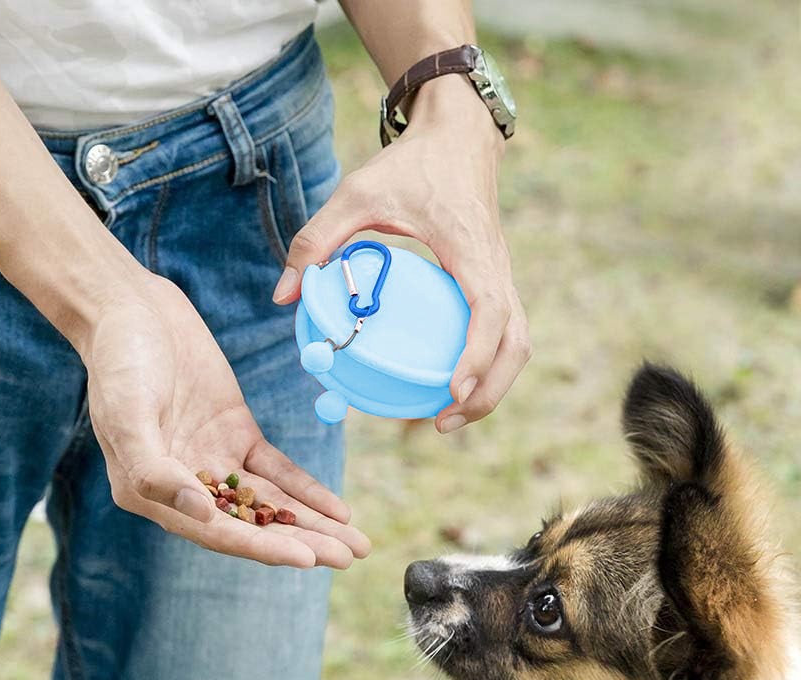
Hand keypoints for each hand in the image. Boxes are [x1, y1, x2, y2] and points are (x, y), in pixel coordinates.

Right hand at [77, 272, 370, 568]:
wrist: (132, 310)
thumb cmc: (119, 362)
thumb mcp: (128, 415)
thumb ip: (155, 470)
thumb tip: (202, 516)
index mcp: (151, 492)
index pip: (217, 532)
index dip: (262, 547)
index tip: (306, 559)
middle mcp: (185, 486)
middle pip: (252, 525)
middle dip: (301, 543)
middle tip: (347, 558)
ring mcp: (214, 460)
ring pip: (270, 503)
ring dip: (313, 524)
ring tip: (355, 546)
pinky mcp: (237, 434)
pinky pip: (277, 470)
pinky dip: (307, 491)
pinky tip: (338, 510)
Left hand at [273, 74, 529, 432]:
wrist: (457, 135)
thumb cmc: (409, 164)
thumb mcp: (356, 193)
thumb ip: (316, 240)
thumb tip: (283, 296)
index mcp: (470, 248)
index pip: (490, 310)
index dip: (476, 355)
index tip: (452, 391)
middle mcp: (496, 267)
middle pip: (516, 344)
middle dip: (489, 392)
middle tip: (443, 422)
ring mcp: (502, 276)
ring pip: (517, 344)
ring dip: (492, 386)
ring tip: (449, 415)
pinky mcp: (495, 281)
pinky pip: (505, 334)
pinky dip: (487, 366)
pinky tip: (451, 383)